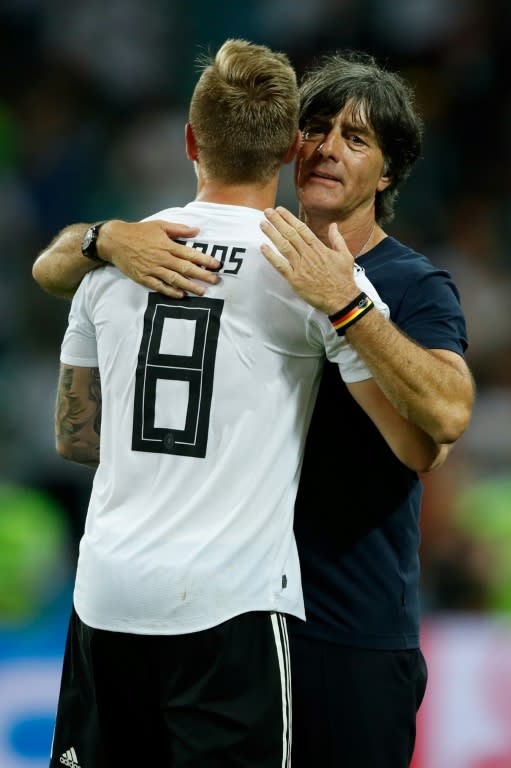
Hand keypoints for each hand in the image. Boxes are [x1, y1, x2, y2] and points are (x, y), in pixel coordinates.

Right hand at [99, 220, 221, 297]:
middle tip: (215, 281)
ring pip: (174, 279)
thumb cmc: (138, 232)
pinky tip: (181, 295)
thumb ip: (179, 229)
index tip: (216, 265)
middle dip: (202, 275)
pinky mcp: (143, 278)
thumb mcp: (159, 225)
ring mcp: (152, 269)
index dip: (204, 259)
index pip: (189, 253)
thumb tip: (197, 230)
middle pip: (185, 268)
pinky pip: (159, 286)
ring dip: (189, 286)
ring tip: (202, 292)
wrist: (115, 240)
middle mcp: (161, 258)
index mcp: (167, 245)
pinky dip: (170, 291)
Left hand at [260, 207, 357, 314]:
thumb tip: (333, 226)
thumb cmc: (343, 279)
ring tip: (262, 224)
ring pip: (283, 246)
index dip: (289, 218)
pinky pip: (280, 266)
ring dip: (272, 234)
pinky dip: (271, 256)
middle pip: (290, 234)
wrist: (342, 298)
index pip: (301, 229)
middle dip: (277, 222)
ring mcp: (301, 267)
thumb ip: (337, 239)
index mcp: (319, 248)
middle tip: (267, 212)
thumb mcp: (345, 255)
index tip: (280, 210)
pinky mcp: (295, 280)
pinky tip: (263, 247)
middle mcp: (308, 255)